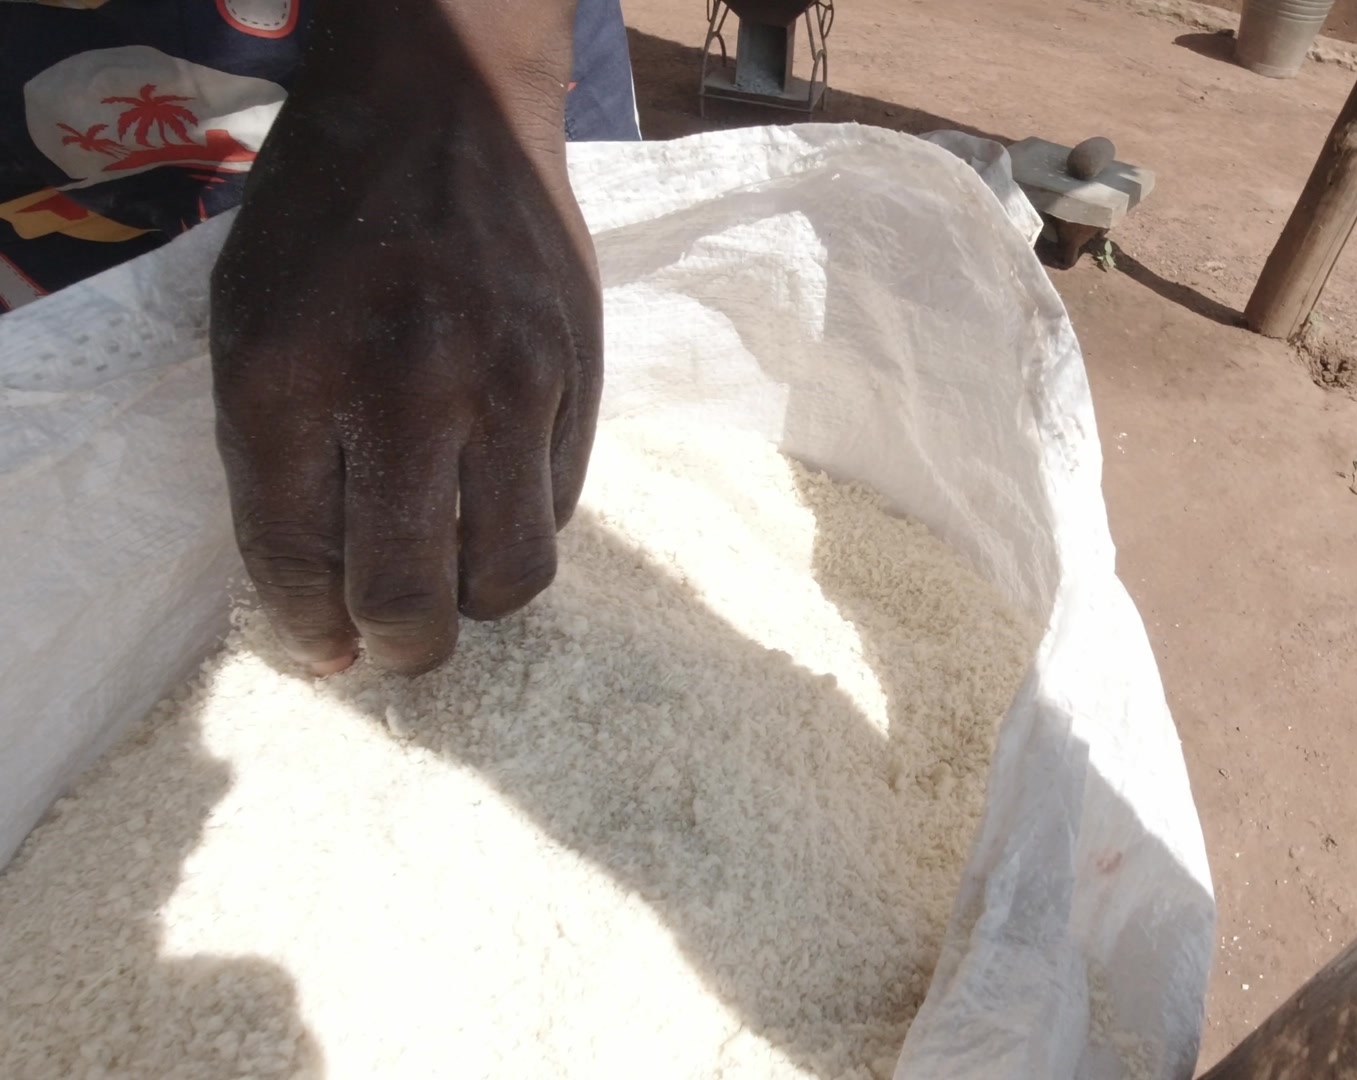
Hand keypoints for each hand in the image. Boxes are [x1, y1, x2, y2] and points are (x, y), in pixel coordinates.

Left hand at [210, 2, 598, 674]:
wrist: (445, 108)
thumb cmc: (324, 224)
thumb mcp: (251, 330)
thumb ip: (274, 466)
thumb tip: (327, 608)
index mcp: (292, 374)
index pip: (299, 560)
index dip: (310, 629)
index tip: (324, 649)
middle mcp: (407, 386)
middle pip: (413, 593)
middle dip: (400, 650)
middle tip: (394, 645)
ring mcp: (508, 382)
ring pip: (512, 571)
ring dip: (475, 601)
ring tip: (454, 574)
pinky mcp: (578, 376)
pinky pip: (559, 506)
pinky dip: (522, 524)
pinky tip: (494, 489)